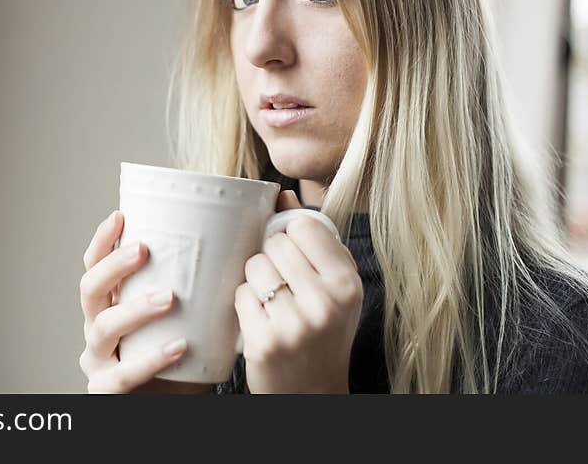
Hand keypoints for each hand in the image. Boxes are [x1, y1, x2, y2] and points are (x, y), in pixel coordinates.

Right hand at [78, 210, 210, 393]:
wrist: (178, 401)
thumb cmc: (182, 355)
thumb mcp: (184, 315)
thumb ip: (197, 284)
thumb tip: (239, 238)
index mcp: (109, 304)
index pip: (94, 266)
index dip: (103, 240)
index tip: (120, 215)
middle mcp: (97, 329)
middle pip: (90, 289)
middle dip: (113, 266)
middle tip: (143, 250)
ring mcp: (98, 361)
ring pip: (103, 328)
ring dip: (135, 309)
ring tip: (169, 297)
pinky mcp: (106, 390)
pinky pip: (122, 375)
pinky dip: (150, 359)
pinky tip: (177, 346)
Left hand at [234, 191, 362, 392]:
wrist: (314, 393)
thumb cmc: (323, 331)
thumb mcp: (333, 286)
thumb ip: (312, 239)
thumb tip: (281, 193)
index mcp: (347, 282)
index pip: (302, 225)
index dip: (291, 236)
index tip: (295, 256)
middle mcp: (326, 302)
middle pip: (274, 244)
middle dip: (271, 259)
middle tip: (283, 285)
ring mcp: (295, 324)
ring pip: (253, 267)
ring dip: (255, 282)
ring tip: (272, 304)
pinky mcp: (265, 342)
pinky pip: (240, 295)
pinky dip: (245, 305)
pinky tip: (261, 322)